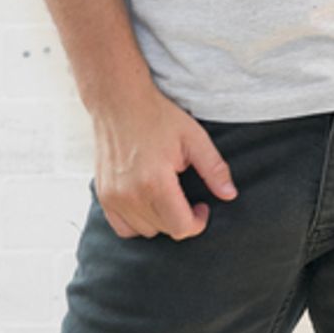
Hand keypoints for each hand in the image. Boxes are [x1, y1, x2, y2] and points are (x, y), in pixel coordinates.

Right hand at [90, 84, 236, 239]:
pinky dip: (138, 222)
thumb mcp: (194, 138)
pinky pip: (122, 227)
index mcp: (155, 182)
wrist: (120, 102)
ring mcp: (113, 197)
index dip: (198, 222)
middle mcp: (130, 195)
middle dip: (182, 218)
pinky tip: (149, 202)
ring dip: (161, 220)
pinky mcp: (103, 195)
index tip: (202, 207)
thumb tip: (230, 195)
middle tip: (188, 196)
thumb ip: (213, 169)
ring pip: (144, 230)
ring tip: (168, 194)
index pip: (180, 227)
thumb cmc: (157, 117)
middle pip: (164, 229)